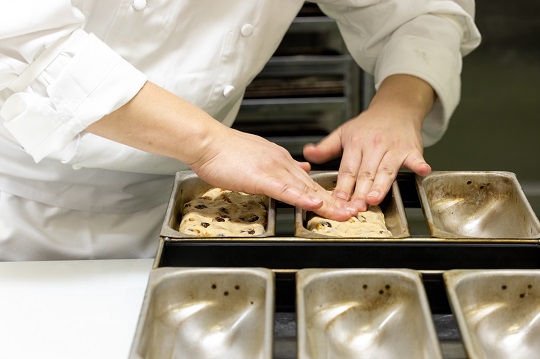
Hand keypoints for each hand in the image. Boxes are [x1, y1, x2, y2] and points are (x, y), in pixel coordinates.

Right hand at [189, 125, 351, 220]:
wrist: (207, 141)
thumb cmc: (224, 152)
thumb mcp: (258, 156)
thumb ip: (279, 166)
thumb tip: (300, 170)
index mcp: (280, 160)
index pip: (308, 182)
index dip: (327, 195)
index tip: (341, 206)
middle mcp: (282, 163)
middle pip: (313, 187)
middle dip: (336, 202)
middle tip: (354, 213)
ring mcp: (273, 169)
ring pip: (305, 189)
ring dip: (326, 203)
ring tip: (344, 214)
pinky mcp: (260, 177)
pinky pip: (285, 189)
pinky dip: (301, 197)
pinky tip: (314, 203)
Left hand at [303, 74, 434, 214]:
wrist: (395, 108)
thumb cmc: (369, 125)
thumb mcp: (344, 132)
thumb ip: (326, 148)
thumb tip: (307, 154)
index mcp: (356, 143)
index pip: (347, 169)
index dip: (342, 187)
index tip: (337, 201)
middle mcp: (374, 146)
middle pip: (365, 173)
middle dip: (359, 192)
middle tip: (354, 208)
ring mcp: (393, 148)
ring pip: (386, 170)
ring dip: (380, 185)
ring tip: (373, 199)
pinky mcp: (411, 149)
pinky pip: (416, 158)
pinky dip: (419, 164)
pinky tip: (422, 170)